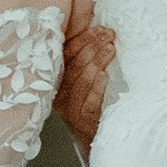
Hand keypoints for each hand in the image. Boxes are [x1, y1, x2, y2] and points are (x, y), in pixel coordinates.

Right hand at [55, 19, 115, 145]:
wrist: (90, 138)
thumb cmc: (88, 103)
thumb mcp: (81, 81)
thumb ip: (82, 59)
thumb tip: (98, 30)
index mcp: (56, 80)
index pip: (66, 54)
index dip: (82, 39)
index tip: (99, 28)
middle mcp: (58, 93)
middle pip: (74, 65)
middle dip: (92, 46)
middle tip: (108, 35)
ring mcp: (69, 109)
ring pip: (81, 80)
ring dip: (96, 61)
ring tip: (110, 49)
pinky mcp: (82, 122)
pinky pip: (89, 102)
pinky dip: (97, 87)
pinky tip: (104, 75)